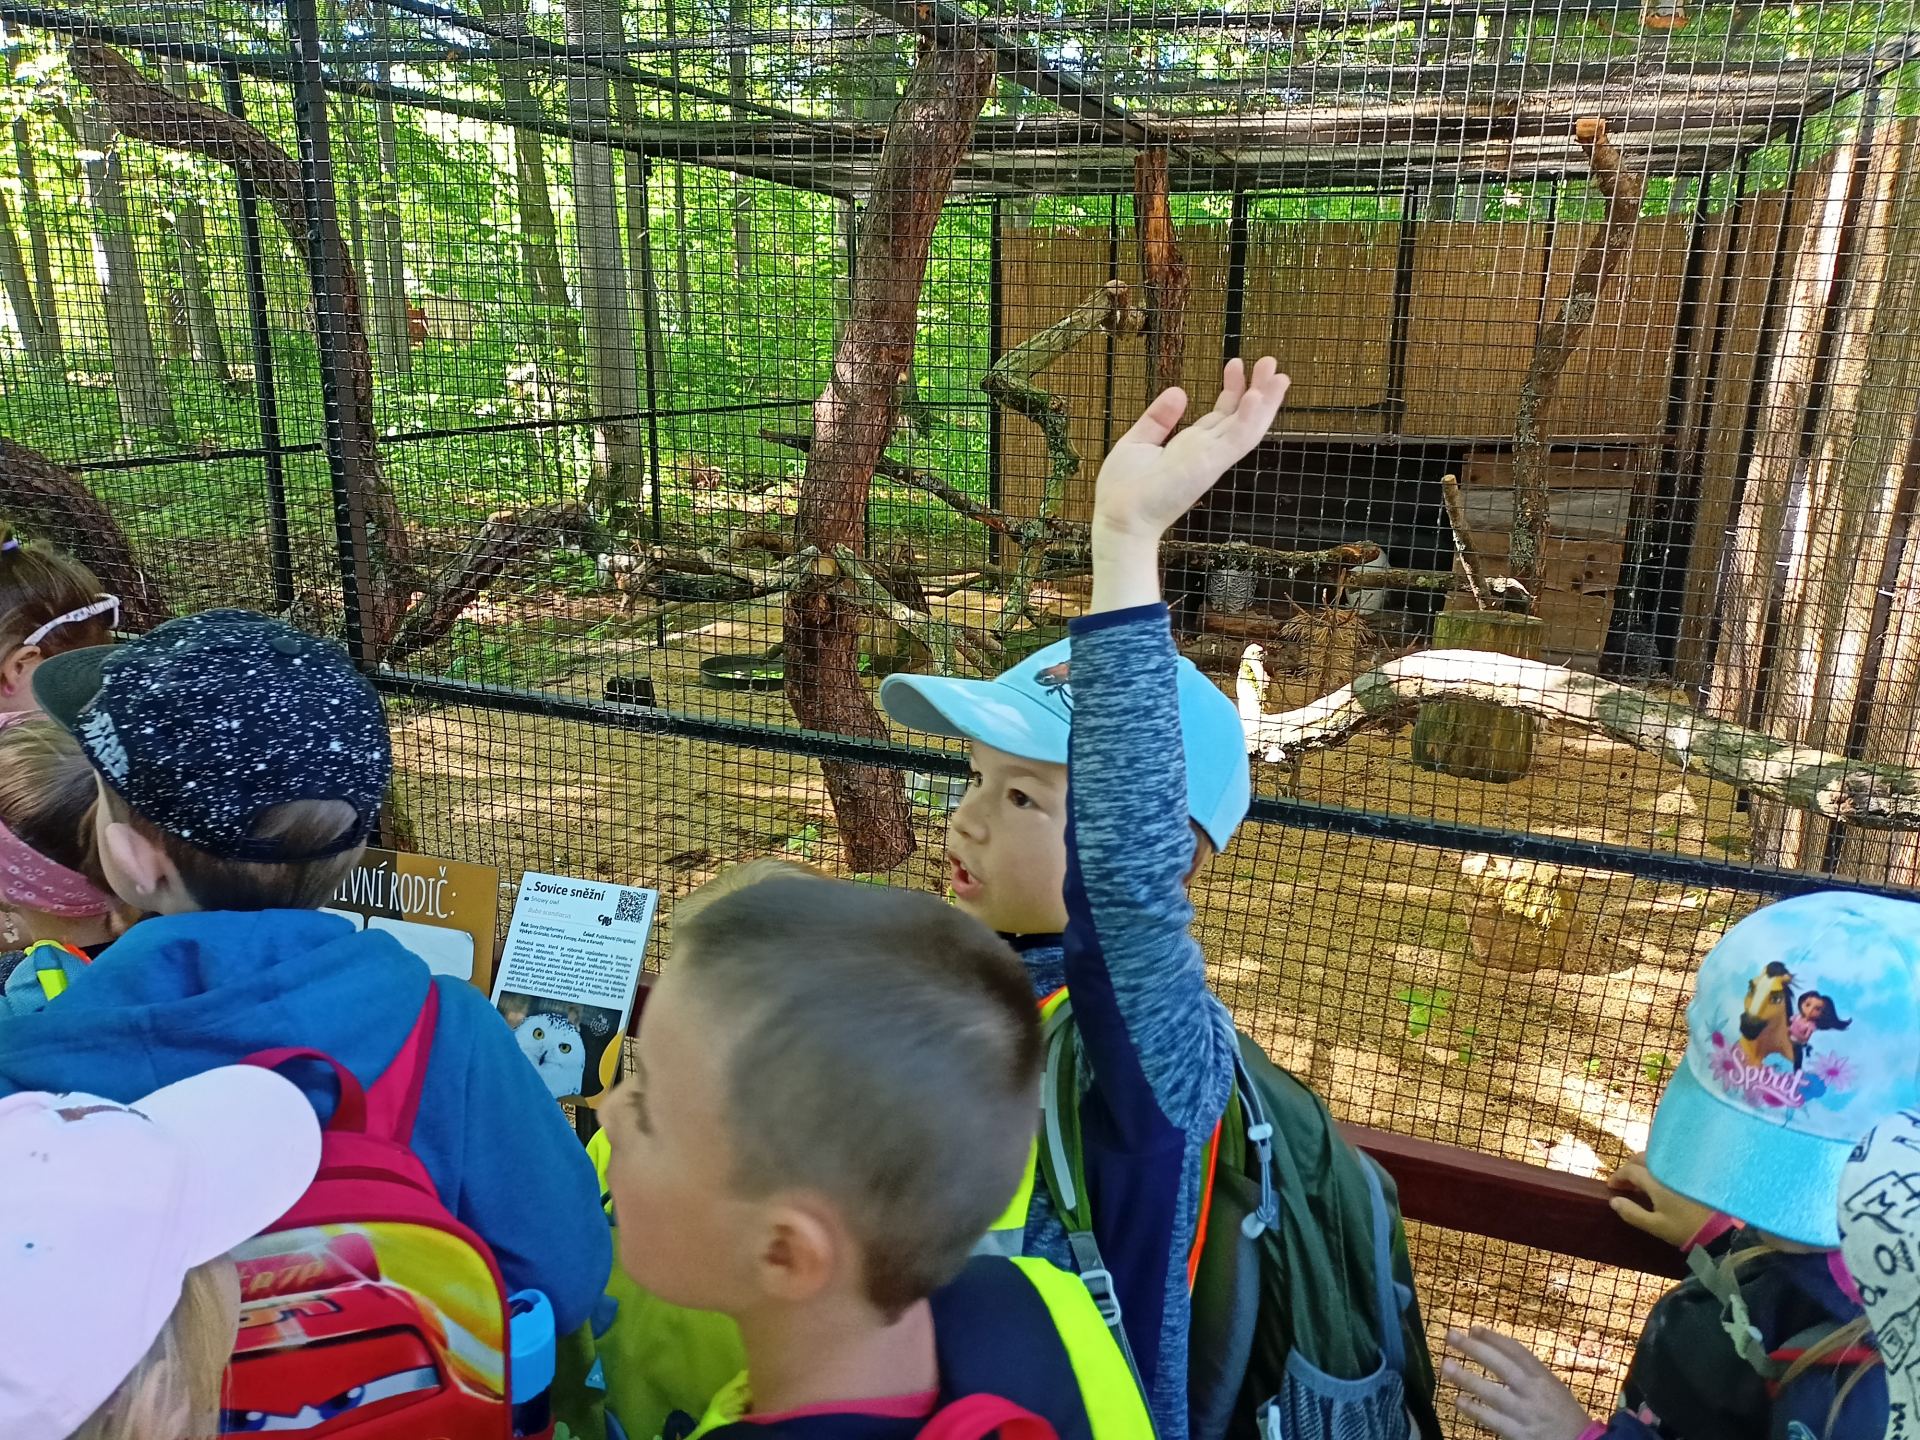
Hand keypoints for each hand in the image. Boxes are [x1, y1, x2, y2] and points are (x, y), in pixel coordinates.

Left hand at [1091, 357, 1290, 547]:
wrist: (1118, 518)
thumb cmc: (1123, 490)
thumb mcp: (1138, 442)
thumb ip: (1158, 419)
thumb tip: (1179, 391)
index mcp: (1191, 446)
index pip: (1222, 414)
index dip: (1233, 388)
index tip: (1237, 363)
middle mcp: (1206, 452)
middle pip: (1242, 417)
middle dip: (1259, 390)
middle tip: (1271, 362)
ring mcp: (1211, 459)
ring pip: (1249, 426)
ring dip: (1266, 401)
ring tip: (1279, 373)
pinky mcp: (1209, 466)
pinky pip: (1236, 440)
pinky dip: (1249, 418)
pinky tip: (1256, 396)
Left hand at [1444, 1327, 1594, 1439]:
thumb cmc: (1564, 1413)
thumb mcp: (1553, 1386)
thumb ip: (1530, 1371)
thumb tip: (1497, 1350)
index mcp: (1543, 1377)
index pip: (1516, 1351)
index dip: (1493, 1338)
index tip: (1473, 1328)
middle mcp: (1533, 1392)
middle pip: (1501, 1365)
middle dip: (1475, 1348)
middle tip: (1451, 1335)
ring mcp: (1525, 1413)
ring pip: (1492, 1393)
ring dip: (1467, 1378)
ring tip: (1446, 1365)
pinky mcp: (1519, 1434)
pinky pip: (1493, 1420)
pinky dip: (1475, 1410)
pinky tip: (1458, 1400)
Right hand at [1607, 1153, 1715, 1248]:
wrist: (1721, 1231)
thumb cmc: (1685, 1229)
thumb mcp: (1656, 1226)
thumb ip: (1632, 1213)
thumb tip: (1613, 1201)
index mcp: (1655, 1181)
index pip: (1630, 1170)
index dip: (1618, 1176)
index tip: (1611, 1186)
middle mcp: (1667, 1170)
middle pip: (1642, 1158)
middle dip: (1629, 1167)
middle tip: (1624, 1181)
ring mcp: (1681, 1170)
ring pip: (1657, 1159)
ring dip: (1644, 1166)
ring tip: (1641, 1181)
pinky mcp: (1692, 1174)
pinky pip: (1670, 1163)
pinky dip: (1659, 1167)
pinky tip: (1660, 1180)